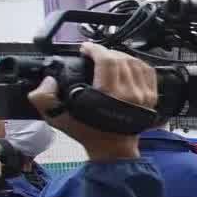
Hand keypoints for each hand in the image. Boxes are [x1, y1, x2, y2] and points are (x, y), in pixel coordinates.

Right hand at [30, 44, 155, 162]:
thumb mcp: (58, 117)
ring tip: (107, 59)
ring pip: (134, 61)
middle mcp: (129, 94)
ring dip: (119, 56)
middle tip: (94, 54)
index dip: (94, 49)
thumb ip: (44, 98)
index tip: (85, 48)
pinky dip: (135, 63)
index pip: (107, 60)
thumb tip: (49, 80)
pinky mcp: (151, 96)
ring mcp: (144, 95)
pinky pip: (147, 70)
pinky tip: (124, 65)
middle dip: (105, 51)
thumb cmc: (88, 132)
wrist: (112, 148)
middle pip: (120, 58)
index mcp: (108, 96)